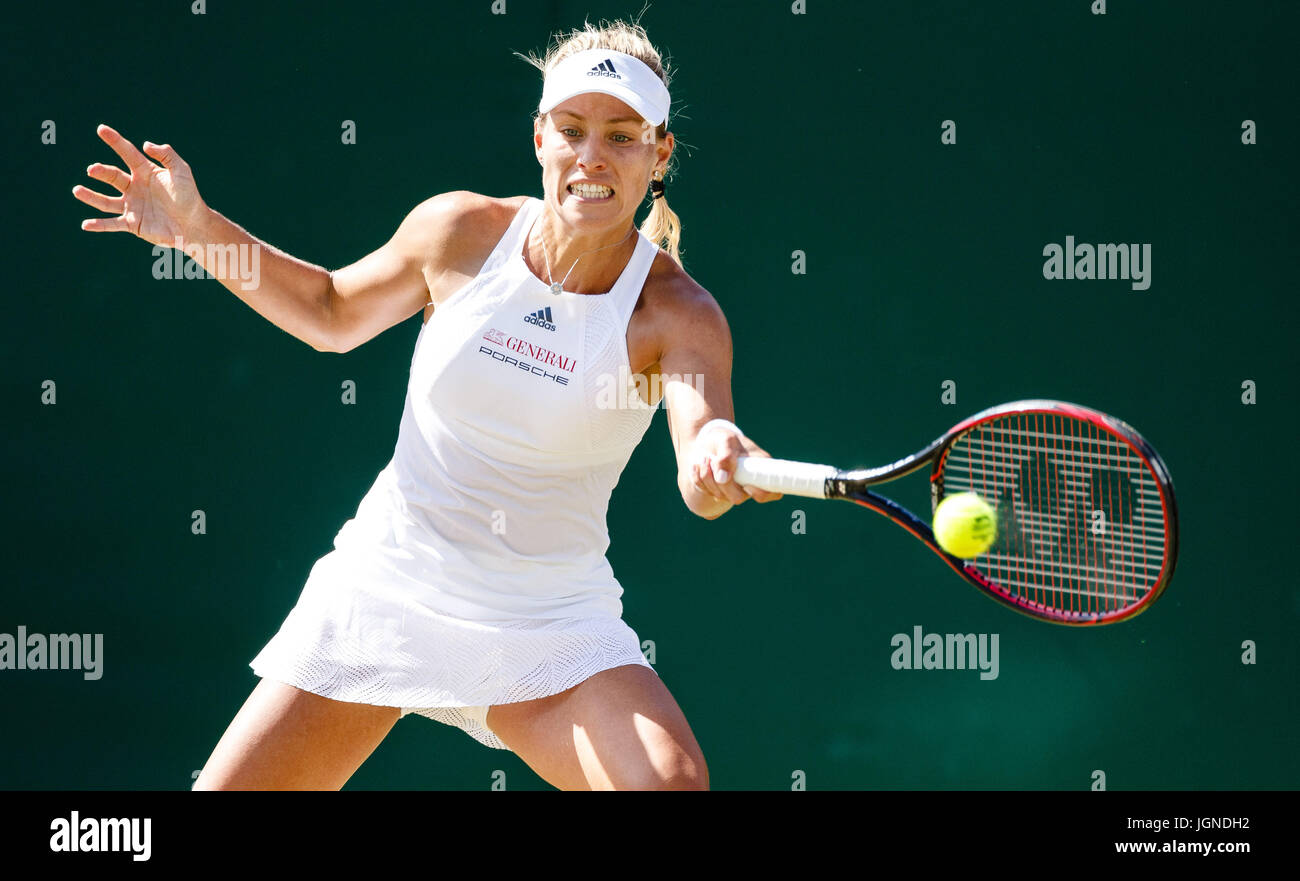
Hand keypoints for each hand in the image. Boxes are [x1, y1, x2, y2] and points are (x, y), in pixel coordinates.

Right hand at [73, 124, 206, 245]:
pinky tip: (86, 224)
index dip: (115, 141)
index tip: (101, 129)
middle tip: (92, 169)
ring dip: (91, 196)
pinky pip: (112, 224)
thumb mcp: (181, 171)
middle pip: (113, 176)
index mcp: (145, 172)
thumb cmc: (189, 196)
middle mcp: (135, 187)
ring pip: (106, 201)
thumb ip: (167, 154)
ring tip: (76, 190)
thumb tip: (145, 144)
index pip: (127, 153)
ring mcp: (132, 206)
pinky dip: (99, 225)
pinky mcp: (133, 223)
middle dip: (101, 171)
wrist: (193, 224)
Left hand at [687, 424, 783, 509]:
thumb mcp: (726, 441)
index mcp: (761, 470)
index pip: (773, 493)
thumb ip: (726, 456)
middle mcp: (749, 484)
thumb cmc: (724, 439)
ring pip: (719, 496)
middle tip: (712, 460)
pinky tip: (699, 465)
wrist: (709, 441)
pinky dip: (698, 479)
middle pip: (738, 498)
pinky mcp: (717, 492)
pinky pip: (705, 492)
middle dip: (721, 482)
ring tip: (705, 458)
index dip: (760, 493)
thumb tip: (723, 479)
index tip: (746, 485)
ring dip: (707, 477)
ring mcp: (733, 490)